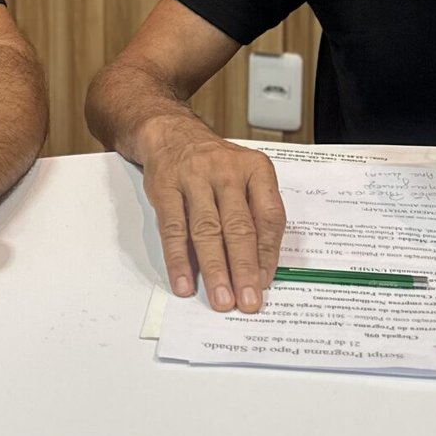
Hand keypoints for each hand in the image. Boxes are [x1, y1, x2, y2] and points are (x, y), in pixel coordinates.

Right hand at [141, 116, 285, 311]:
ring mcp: (194, 178)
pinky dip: (179, 260)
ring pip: (207, 230)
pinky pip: (173, 229)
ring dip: (215, 269)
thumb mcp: (245, 176)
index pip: (269, 216)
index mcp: (255, 169)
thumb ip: (256, 215)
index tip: (265, 283)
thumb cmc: (215, 165)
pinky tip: (185, 283)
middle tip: (248, 301)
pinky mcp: (165, 187)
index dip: (268, 253)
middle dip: (244, 269)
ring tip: (221, 299)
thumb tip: (259, 269)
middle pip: (239, 226)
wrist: (172, 134)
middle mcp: (226, 172)